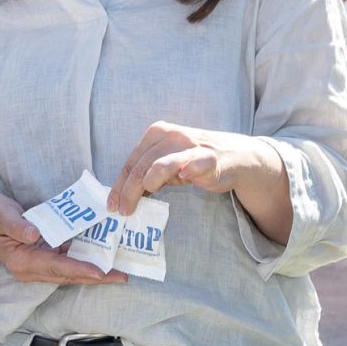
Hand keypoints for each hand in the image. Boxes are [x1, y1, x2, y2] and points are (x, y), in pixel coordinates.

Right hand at [0, 193, 125, 286]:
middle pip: (69, 275)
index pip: (55, 267)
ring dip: (95, 271)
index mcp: (22, 262)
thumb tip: (35, 234)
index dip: (78, 269)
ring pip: (72, 271)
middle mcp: (33, 268)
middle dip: (96, 277)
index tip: (100, 273)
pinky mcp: (46, 256)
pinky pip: (69, 261)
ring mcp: (40, 264)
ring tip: (120, 271)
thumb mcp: (1, 216)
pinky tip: (104, 256)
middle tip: (122, 277)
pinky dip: (86, 260)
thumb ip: (17, 226)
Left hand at [108, 121, 266, 214]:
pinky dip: (190, 168)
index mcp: (156, 134)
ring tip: (140, 201)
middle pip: (141, 165)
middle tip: (122, 212)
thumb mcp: (166, 164)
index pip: (131, 161)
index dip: (119, 185)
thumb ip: (146, 174)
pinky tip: (186, 176)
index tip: (111, 205)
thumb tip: (123, 197)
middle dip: (128, 191)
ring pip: (161, 164)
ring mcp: (190, 146)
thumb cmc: (194, 161)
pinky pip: (197, 163)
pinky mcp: (209, 158)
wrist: (234, 156)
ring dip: (147, 183)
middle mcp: (170, 135)